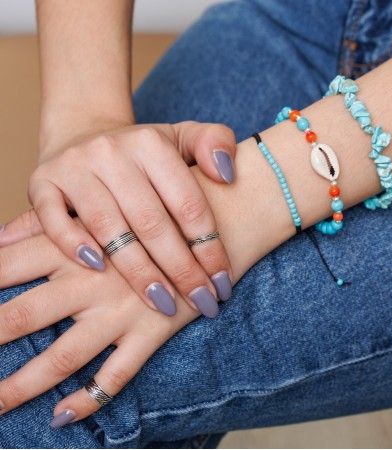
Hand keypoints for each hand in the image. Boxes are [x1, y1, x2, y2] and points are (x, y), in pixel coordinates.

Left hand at [0, 223, 198, 426]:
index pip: (6, 267)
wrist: (217, 225)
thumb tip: (2, 234)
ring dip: (21, 386)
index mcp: (74, 246)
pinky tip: (62, 415)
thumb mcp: (108, 207)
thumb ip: (54, 221)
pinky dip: (89, 398)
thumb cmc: (159, 210)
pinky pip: (116, 375)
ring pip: (61, 356)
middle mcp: (91, 281)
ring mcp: (121, 311)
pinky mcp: (151, 331)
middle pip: (23, 317)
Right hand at [19, 122, 235, 317]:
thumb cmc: (143, 151)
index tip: (223, 283)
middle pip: (152, 223)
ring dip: (138, 273)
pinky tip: (98, 271)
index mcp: (152, 143)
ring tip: (164, 304)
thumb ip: (214, 143)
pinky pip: (53, 220)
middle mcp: (111, 152)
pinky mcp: (42, 181)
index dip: (209, 248)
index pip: (188, 205)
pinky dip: (73, 245)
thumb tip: (228, 176)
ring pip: (109, 229)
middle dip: (181, 271)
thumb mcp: (183, 137)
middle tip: (202, 303)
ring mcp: (74, 167)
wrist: (86, 134)